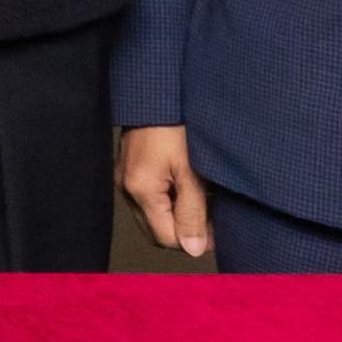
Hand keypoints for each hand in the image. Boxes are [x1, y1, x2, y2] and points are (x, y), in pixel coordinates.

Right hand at [120, 123, 211, 258]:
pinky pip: (147, 198)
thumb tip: (192, 249)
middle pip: (156, 231)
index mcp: (140, 191)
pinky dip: (167, 201)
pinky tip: (185, 187)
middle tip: (212, 218)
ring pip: (152, 216)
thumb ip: (192, 213)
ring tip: (201, 200)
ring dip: (176, 216)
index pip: (166, 238)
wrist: (156, 92)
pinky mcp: (128, 168)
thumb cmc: (175, 125)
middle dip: (184, 232)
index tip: (218, 232)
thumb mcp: (192, 171)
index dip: (194, 241)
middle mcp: (126, 188)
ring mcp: (124, 178)